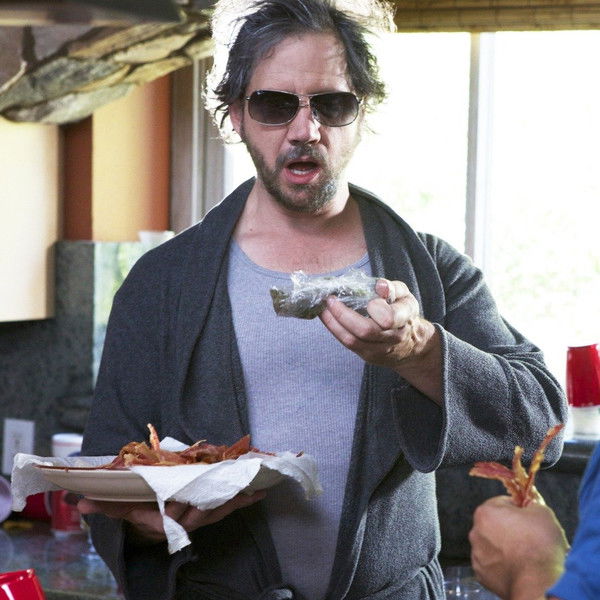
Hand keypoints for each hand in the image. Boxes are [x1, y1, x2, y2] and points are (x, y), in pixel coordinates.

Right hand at [78, 490, 265, 543]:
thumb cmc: (137, 510)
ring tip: (257, 488)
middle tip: (238, 485)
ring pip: (220, 509)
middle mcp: (185, 520)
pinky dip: (242, 500)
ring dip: (238, 499)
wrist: (151, 523)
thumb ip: (103, 506)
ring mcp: (200, 517)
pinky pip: (227, 506)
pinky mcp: (210, 511)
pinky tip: (258, 492)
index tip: (192, 496)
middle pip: (204, 510)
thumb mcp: (119, 508)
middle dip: (220, 499)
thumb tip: (79, 504)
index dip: (184, 506)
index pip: (176, 514)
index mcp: (164, 520)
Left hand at [319, 278, 441, 401]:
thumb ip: (393, 289)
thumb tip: (380, 286)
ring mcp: (380, 350)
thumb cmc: (403, 314)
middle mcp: (393, 338)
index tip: (360, 295)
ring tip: (323, 308)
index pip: (389, 318)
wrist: (411, 345)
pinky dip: (335, 330)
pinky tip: (327, 318)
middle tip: (330, 299)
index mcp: (404, 319)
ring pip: (352, 340)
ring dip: (333, 323)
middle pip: (365, 330)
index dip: (374, 308)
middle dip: (343, 314)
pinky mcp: (368, 356)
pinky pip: (348, 344)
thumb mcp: (404, 296)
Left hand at [469, 495, 568, 599]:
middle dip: (509, 529)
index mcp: (486, 512)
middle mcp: (475, 532)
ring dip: (504, 548)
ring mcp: (477, 555)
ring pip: (492, 545)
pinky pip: (492, 564)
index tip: (529, 519)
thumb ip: (532, 503)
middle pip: (495, 524)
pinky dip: (502, 565)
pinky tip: (518, 568)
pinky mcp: (481, 574)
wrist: (539, 585)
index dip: (518, 510)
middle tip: (529, 538)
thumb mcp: (543, 512)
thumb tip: (529, 505)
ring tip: (525, 556)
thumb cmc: (540, 546)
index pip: (502, 503)